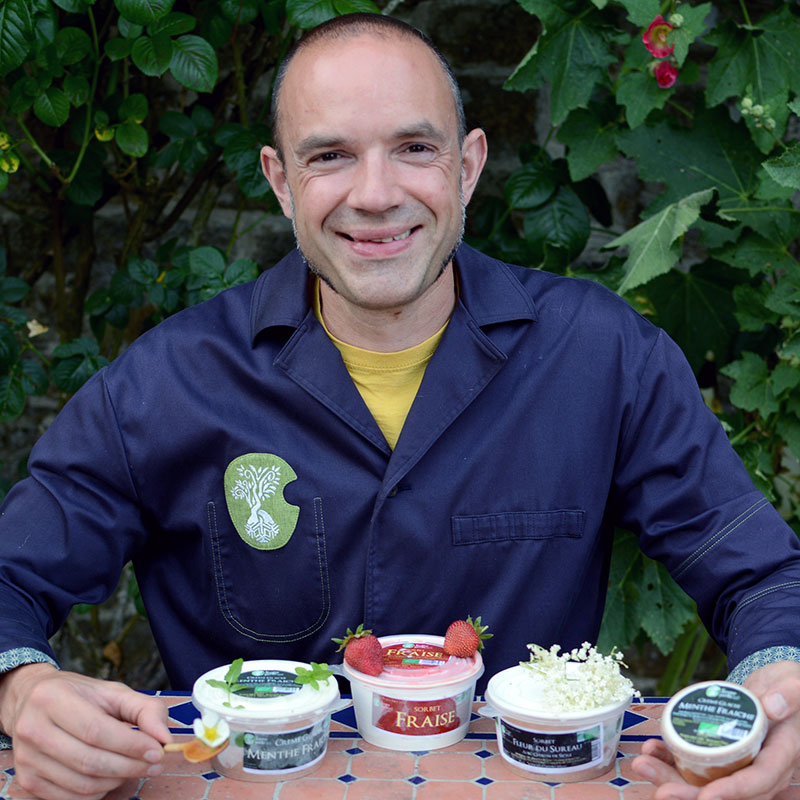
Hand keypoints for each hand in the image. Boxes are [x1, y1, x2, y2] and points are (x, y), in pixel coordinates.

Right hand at [0, 663, 171, 799]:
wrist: (32, 701)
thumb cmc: (81, 696)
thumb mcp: (114, 692)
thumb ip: (145, 709)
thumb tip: (165, 738)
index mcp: (53, 698)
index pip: (96, 730)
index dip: (130, 744)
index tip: (158, 751)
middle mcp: (32, 729)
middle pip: (88, 760)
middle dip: (129, 766)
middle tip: (155, 764)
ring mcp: (26, 758)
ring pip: (80, 784)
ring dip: (116, 781)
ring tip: (135, 768)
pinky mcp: (26, 781)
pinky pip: (69, 798)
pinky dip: (97, 793)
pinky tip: (111, 777)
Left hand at [631, 660, 799, 799]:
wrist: (778, 687)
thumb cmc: (787, 686)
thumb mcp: (792, 683)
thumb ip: (787, 694)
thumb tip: (773, 705)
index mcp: (783, 754)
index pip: (760, 779)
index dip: (735, 790)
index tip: (708, 795)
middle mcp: (763, 766)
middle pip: (729, 791)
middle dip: (693, 794)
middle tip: (662, 791)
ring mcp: (742, 763)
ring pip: (708, 782)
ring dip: (673, 777)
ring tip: (644, 765)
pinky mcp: (725, 755)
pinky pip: (699, 765)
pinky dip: (673, 760)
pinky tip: (652, 749)